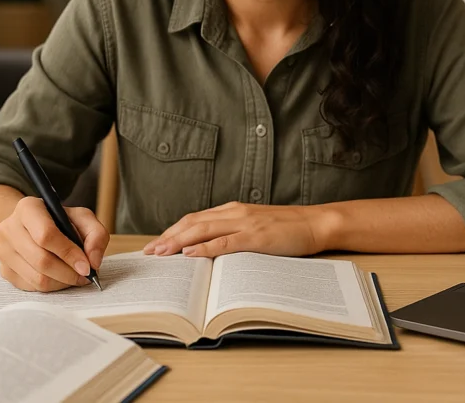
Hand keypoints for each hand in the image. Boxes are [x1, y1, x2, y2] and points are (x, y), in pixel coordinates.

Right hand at [0, 196, 109, 291]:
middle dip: (68, 272)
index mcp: (28, 208)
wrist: (33, 227)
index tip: (87, 266)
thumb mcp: (83, 218)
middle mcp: (9, 228)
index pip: (46, 235)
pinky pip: (31, 287)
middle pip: (41, 260)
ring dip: (62, 282)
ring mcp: (3, 251)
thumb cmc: (60, 221)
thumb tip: (93, 261)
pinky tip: (61, 277)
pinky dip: (52, 286)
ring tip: (76, 276)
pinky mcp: (4, 270)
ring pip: (37, 278)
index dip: (69, 253)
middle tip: (85, 275)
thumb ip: (96, 235)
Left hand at [142, 202, 333, 257]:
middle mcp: (235, 212)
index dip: (173, 231)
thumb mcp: (255, 227)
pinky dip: (205, 247)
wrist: (315, 223)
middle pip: (193, 223)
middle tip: (149, 252)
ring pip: (203, 230)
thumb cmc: (287, 229)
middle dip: (168, 237)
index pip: (194, 219)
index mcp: (233, 210)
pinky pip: (225, 242)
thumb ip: (233, 234)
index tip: (156, 244)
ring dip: (179, 242)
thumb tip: (208, 250)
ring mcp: (245, 223)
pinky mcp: (256, 236)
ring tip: (162, 253)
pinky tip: (191, 254)